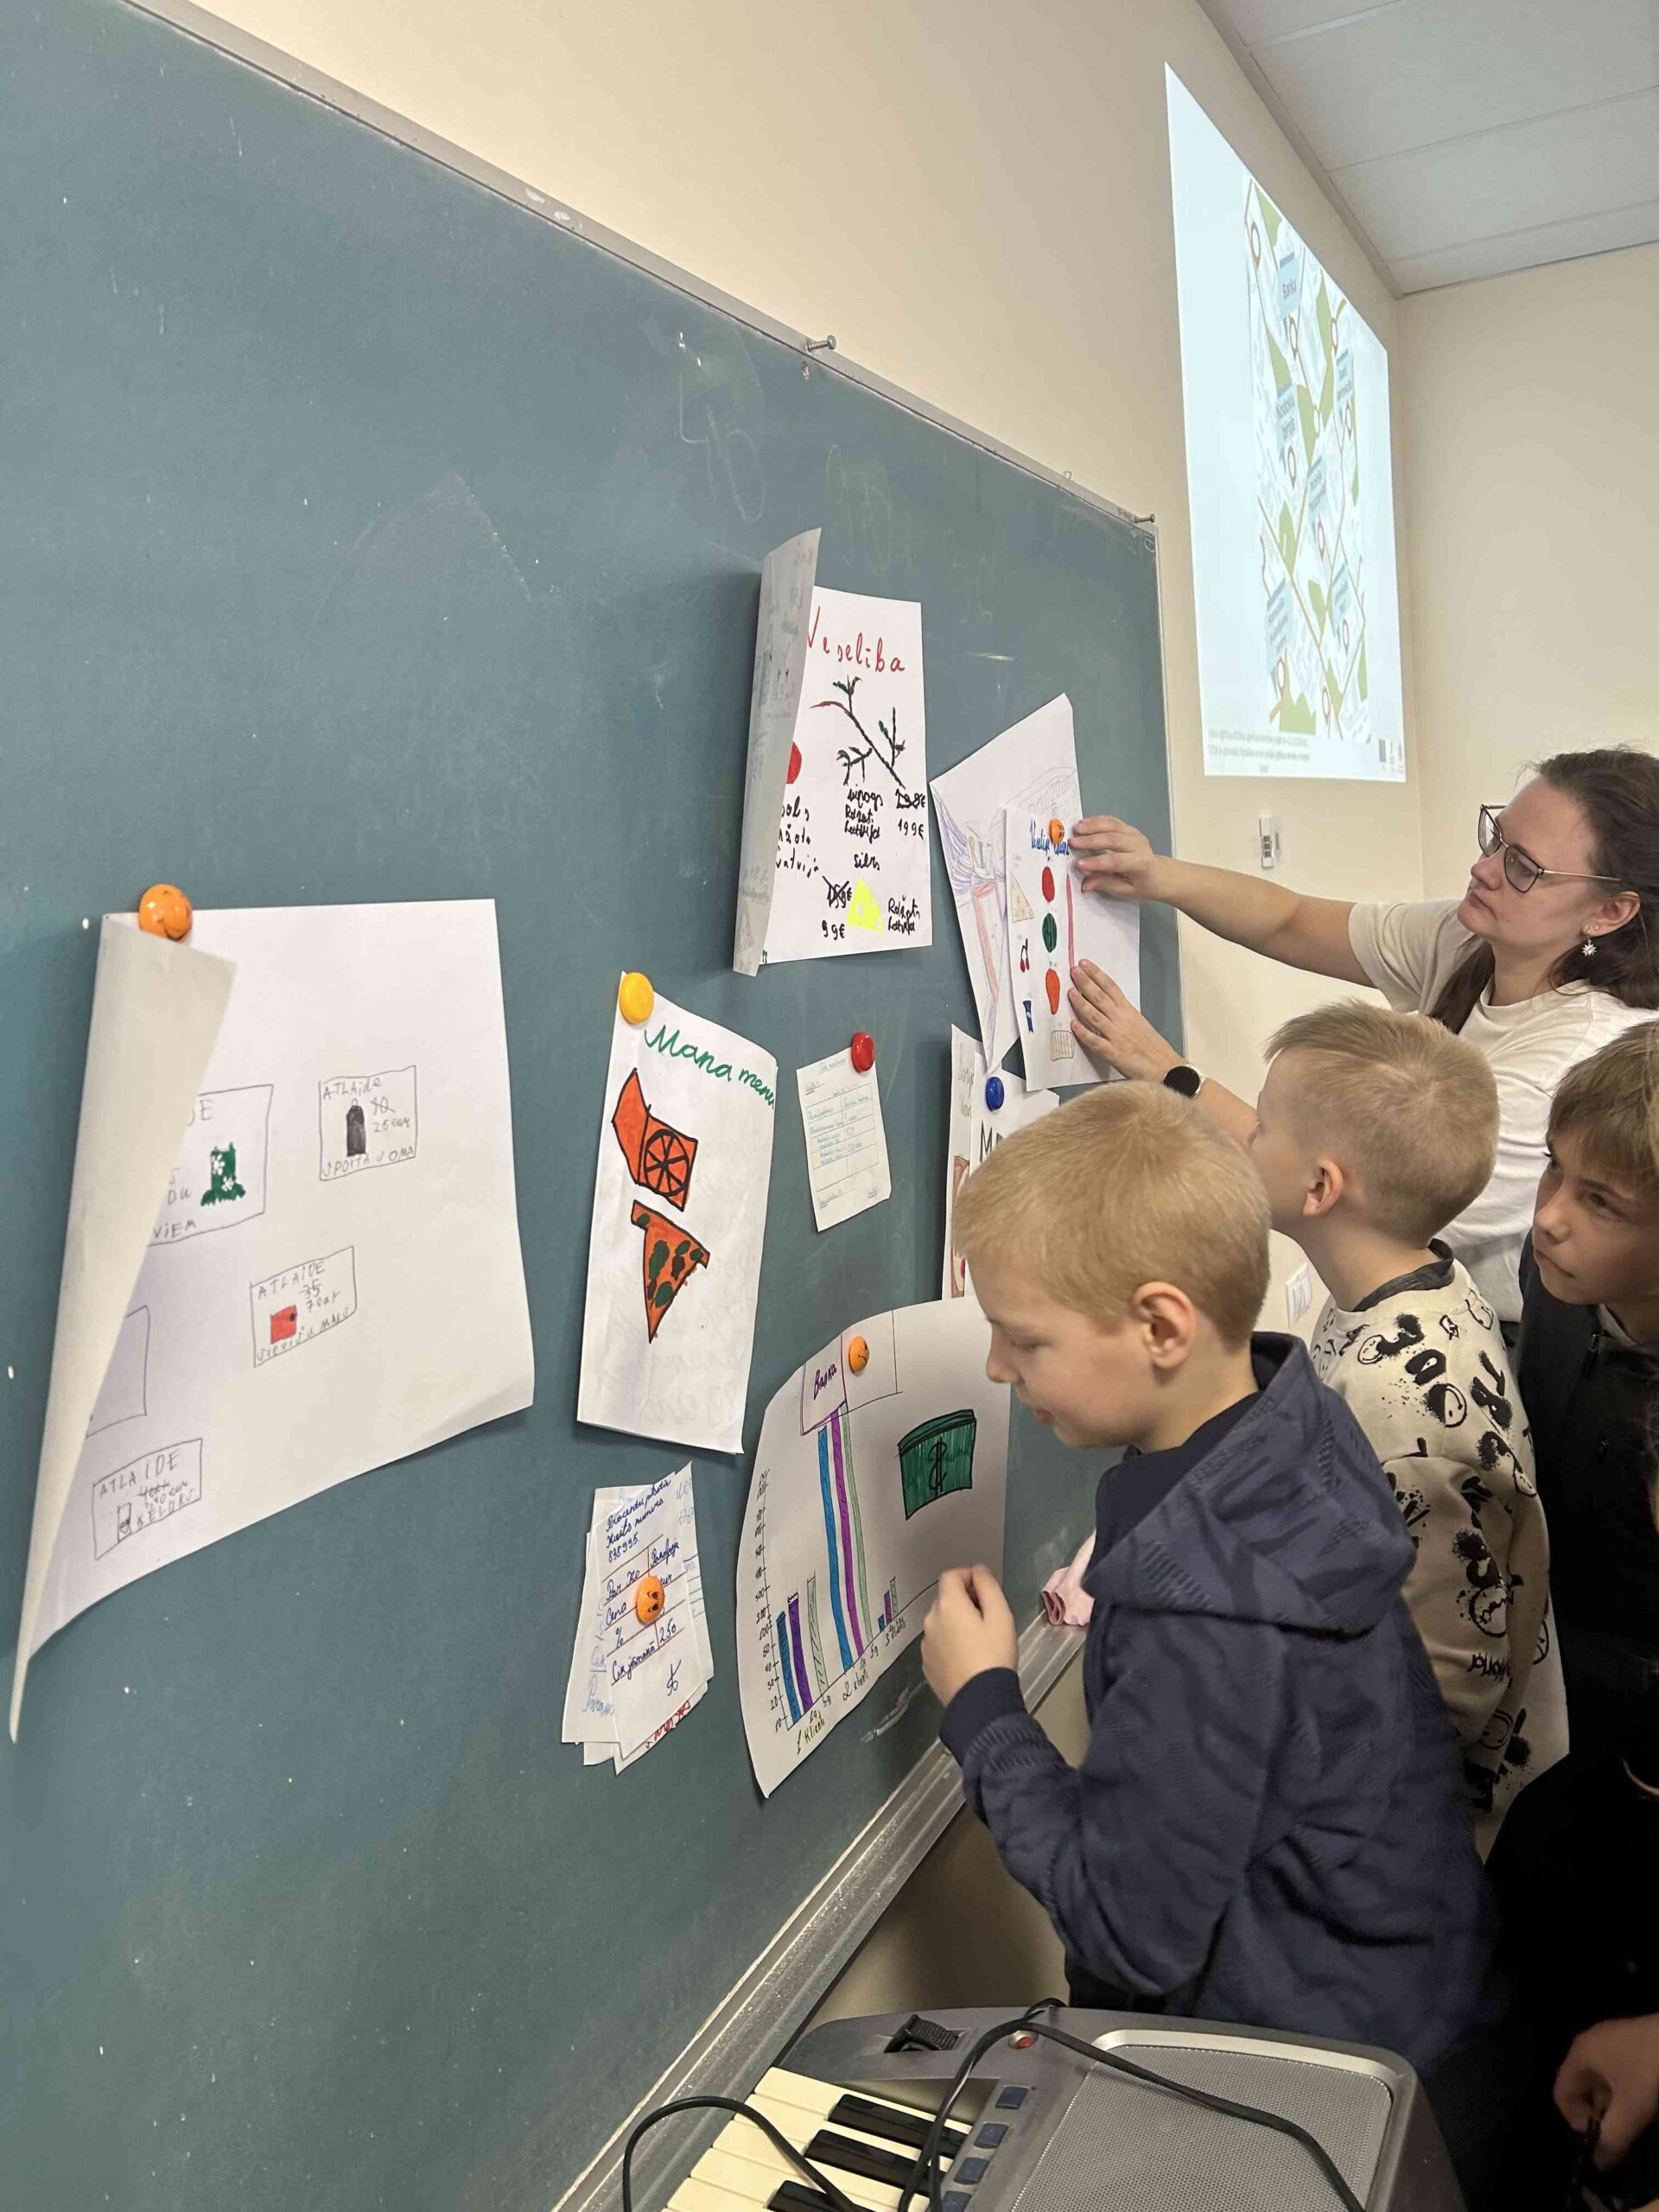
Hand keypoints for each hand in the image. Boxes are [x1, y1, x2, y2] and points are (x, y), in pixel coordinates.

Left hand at [922, 1565, 1017, 1706]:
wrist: (980, 1701)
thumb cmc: (994, 1654)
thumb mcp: (1001, 1616)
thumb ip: (988, 1587)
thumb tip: (978, 1569)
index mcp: (948, 1605)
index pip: (951, 1575)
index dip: (968, 1576)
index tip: (985, 1588)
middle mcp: (930, 1620)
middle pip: (945, 1599)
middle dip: (964, 1600)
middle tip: (987, 1616)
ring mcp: (926, 1644)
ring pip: (940, 1622)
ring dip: (955, 1622)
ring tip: (978, 1640)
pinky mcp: (927, 1664)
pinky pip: (938, 1643)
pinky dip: (949, 1642)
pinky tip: (967, 1657)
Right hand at [1068, 816, 1164, 900]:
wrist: (1159, 873)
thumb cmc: (1142, 884)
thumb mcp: (1125, 890)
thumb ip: (1105, 884)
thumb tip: (1085, 884)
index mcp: (1139, 863)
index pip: (1115, 861)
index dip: (1096, 862)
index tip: (1079, 864)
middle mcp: (1138, 845)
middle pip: (1113, 839)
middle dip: (1091, 841)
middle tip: (1073, 843)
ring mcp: (1134, 834)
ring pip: (1112, 826)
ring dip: (1093, 826)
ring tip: (1076, 828)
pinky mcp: (1129, 828)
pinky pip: (1113, 821)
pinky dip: (1098, 820)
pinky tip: (1084, 822)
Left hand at [1068, 962, 1181, 1082]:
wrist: (1167, 1068)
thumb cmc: (1154, 1049)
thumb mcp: (1140, 1025)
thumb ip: (1124, 1016)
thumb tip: (1109, 1008)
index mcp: (1129, 1012)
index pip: (1110, 988)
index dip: (1097, 974)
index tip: (1085, 964)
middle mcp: (1122, 1020)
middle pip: (1100, 997)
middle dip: (1085, 982)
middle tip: (1074, 971)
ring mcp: (1116, 1036)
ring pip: (1094, 1016)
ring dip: (1081, 1003)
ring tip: (1069, 992)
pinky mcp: (1113, 1053)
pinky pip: (1094, 1041)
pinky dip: (1083, 1032)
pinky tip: (1073, 1025)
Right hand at [1555, 2014, 1658, 2167]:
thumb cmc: (1651, 2069)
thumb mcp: (1632, 2109)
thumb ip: (1612, 2139)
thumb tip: (1598, 2164)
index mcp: (1581, 2053)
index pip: (1561, 2093)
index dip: (1576, 2121)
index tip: (1601, 2136)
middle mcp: (1589, 2042)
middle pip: (1581, 2087)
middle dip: (1597, 2114)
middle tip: (1621, 2130)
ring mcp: (1610, 2039)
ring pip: (1601, 2080)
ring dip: (1613, 2104)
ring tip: (1636, 2117)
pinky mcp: (1630, 2041)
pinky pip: (1616, 2071)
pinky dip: (1624, 2090)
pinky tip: (1646, 2099)